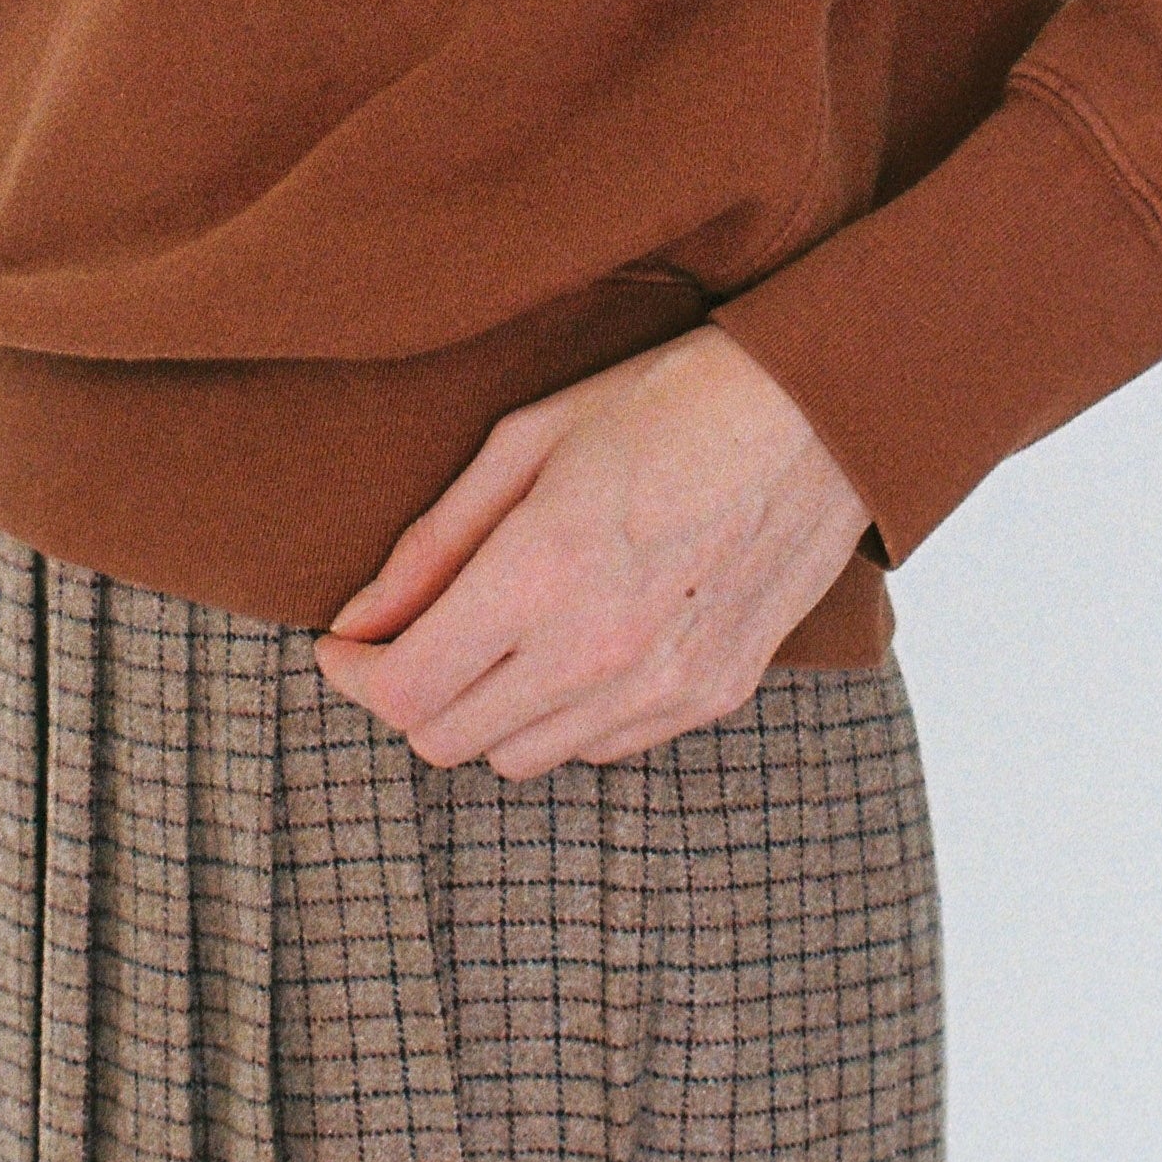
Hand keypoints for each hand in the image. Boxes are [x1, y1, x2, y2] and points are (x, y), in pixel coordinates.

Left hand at [310, 320, 872, 777]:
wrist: (818, 414)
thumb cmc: (665, 402)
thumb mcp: (528, 441)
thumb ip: (434, 542)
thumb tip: (359, 616)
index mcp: (541, 577)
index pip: (407, 694)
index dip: (353, 678)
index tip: (343, 645)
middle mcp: (598, 653)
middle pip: (450, 742)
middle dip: (410, 694)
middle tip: (411, 635)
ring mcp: (661, 689)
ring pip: (521, 759)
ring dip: (486, 711)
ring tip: (499, 633)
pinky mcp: (710, 699)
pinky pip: (600, 748)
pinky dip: (564, 715)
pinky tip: (576, 643)